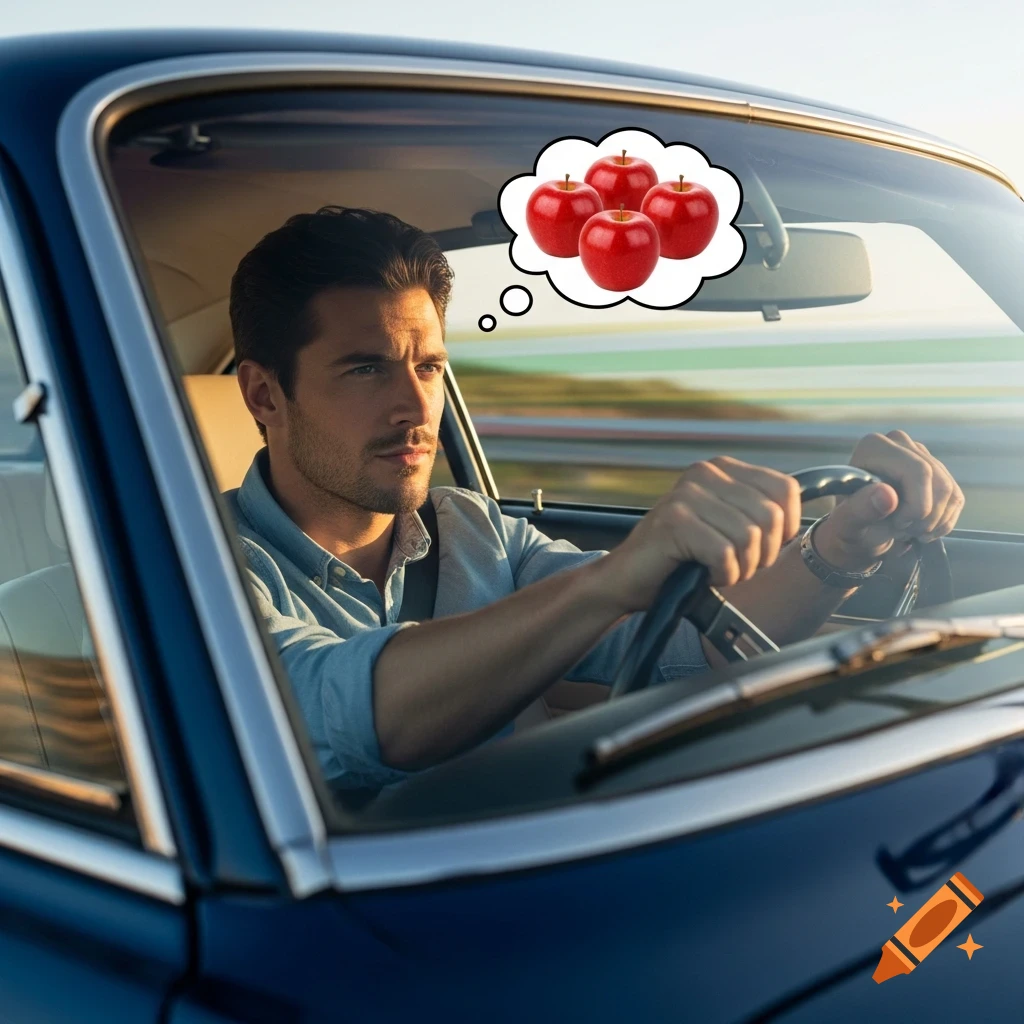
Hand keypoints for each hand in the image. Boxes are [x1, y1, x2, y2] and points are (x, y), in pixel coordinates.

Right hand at [603, 456, 800, 610]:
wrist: (627, 579)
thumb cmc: (680, 559)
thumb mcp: (726, 527)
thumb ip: (757, 514)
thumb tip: (799, 522)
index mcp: (720, 469)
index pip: (785, 489)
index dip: (786, 528)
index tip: (764, 548)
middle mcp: (704, 474)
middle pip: (771, 516)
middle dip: (762, 554)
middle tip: (736, 566)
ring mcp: (687, 495)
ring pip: (750, 537)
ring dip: (740, 567)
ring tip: (716, 570)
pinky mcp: (675, 521)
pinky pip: (725, 554)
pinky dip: (721, 575)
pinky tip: (703, 574)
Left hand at [814, 430, 964, 570]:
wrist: (860, 534)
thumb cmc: (850, 527)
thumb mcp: (848, 524)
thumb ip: (861, 509)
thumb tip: (888, 495)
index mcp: (874, 447)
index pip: (918, 472)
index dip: (916, 505)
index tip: (898, 524)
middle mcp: (899, 443)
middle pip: (938, 483)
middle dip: (926, 517)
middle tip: (903, 532)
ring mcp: (921, 455)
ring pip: (950, 492)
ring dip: (934, 522)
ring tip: (908, 531)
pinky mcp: (937, 472)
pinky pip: (956, 498)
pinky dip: (943, 522)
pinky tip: (922, 529)